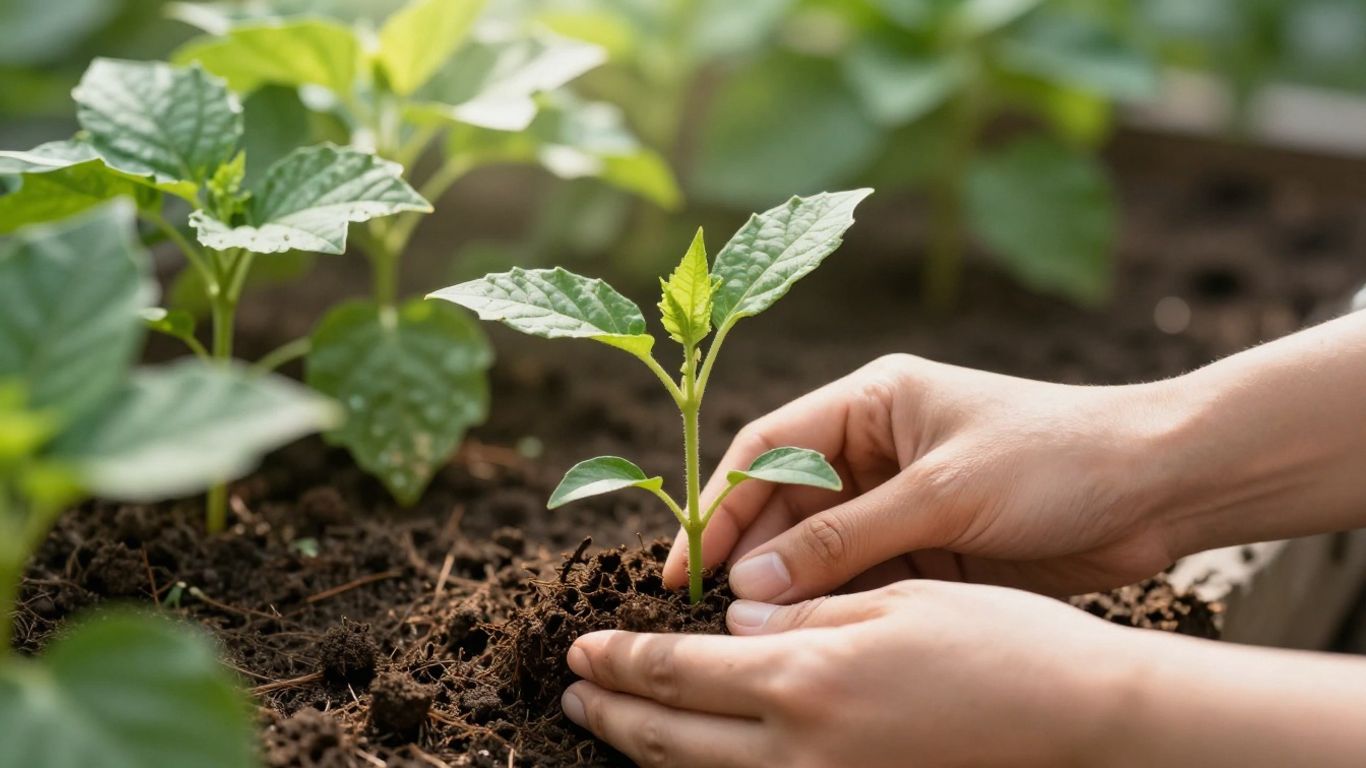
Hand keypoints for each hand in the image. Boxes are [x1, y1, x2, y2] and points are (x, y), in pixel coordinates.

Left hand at [560, 580, 1130, 767]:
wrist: (1084, 723)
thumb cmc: (1001, 644)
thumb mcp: (895, 602)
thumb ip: (801, 614)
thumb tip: (730, 622)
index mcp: (804, 679)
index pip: (675, 671)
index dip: (618, 659)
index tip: (579, 648)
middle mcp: (800, 748)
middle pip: (671, 736)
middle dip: (612, 710)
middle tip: (572, 691)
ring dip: (645, 750)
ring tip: (612, 724)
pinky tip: (696, 760)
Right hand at [664, 353, 1181, 600]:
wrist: (1161, 486)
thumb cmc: (1054, 460)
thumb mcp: (941, 495)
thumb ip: (842, 542)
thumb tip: (749, 587)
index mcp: (870, 402)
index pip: (768, 450)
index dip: (718, 506)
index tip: (683, 564)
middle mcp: (876, 448)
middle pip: (785, 504)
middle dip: (749, 556)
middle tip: (710, 615)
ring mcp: (902, 500)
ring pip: (820, 549)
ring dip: (789, 590)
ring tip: (750, 638)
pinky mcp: (931, 545)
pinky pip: (863, 578)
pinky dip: (837, 607)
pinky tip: (811, 641)